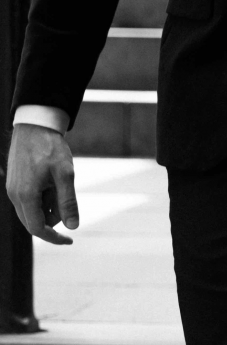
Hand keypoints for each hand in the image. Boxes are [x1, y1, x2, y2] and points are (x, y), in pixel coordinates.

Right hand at [5, 124, 78, 244]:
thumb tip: (73, 226)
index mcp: (26, 196)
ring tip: (59, 185)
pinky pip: (29, 200)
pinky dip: (43, 199)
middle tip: (69, 205)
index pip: (38, 228)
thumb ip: (68, 202)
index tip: (70, 240)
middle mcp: (15, 196)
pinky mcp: (15, 183)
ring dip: (49, 207)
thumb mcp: (66, 174)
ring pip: (31, 211)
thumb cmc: (51, 148)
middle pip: (33, 222)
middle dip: (53, 220)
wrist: (35, 126)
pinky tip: (52, 183)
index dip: (54, 237)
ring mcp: (13, 189)